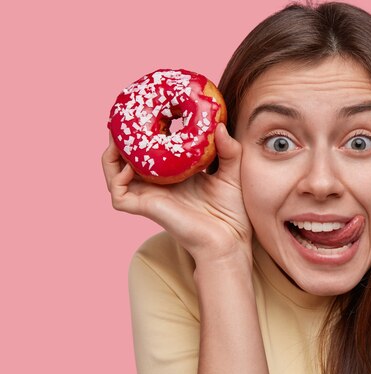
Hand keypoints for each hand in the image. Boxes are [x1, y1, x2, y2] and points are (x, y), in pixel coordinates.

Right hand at [102, 124, 252, 261]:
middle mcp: (157, 185)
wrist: (230, 240)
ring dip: (112, 153)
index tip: (144, 110)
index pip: (150, 151)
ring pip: (115, 173)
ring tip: (118, 135)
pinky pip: (119, 194)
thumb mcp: (232, 172)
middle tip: (125, 116)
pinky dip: (116, 178)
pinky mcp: (146, 209)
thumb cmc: (232, 211)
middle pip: (126, 158)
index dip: (143, 132)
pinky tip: (129, 166)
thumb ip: (228, 149)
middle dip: (121, 137)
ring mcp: (149, 197)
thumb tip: (219, 125)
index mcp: (173, 175)